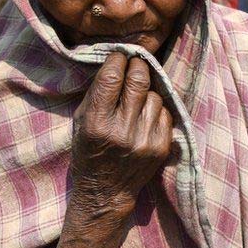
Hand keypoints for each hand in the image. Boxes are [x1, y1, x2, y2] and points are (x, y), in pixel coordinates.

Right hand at [71, 53, 173, 214]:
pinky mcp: (161, 147)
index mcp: (97, 123)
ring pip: (154, 95)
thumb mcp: (82, 122)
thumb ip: (97, 93)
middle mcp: (122, 131)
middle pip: (139, 80)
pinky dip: (156, 109)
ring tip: (136, 98)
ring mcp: (145, 140)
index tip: (120, 54)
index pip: (112, 77)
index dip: (118, 59)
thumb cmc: (89, 152)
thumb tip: (117, 62)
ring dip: (146, 91)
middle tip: (136, 62)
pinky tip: (145, 116)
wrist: (105, 193)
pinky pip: (165, 112)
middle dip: (138, 65)